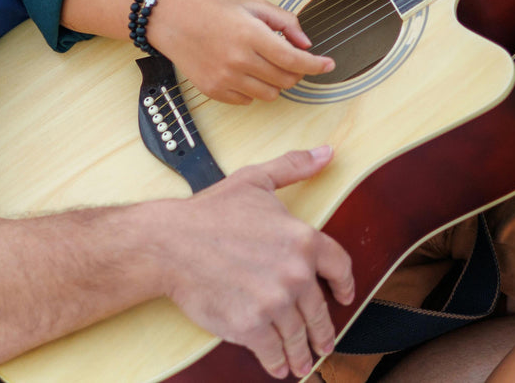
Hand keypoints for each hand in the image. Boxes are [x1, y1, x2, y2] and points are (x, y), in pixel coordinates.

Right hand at [151, 0, 332, 103]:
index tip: (328, 65)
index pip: (294, 60)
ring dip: (276, 82)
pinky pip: (248, 100)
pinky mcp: (213, 90)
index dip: (316, 65)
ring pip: (270, 94)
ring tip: (265, 63)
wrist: (170, 19)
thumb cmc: (211, 8)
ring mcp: (225, 78)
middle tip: (291, 58)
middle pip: (286, 80)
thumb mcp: (251, 4)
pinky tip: (245, 71)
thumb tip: (306, 44)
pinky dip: (254, 89)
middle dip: (297, 72)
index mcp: (250, 34)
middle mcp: (238, 60)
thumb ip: (284, 21)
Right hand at [160, 147, 355, 379]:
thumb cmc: (210, 212)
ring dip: (302, 352)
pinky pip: (273, 352)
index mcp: (303, 238)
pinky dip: (278, 362)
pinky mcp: (250, 327)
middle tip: (324, 343)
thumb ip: (295, 167)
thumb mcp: (256, 180)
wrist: (170, 243)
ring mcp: (274, 303)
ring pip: (298, 335)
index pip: (339, 267)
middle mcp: (295, 273)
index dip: (344, 285)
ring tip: (303, 362)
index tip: (343, 297)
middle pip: (319, 311)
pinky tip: (280, 366)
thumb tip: (326, 153)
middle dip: (323, 331)